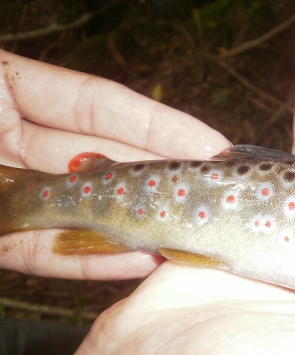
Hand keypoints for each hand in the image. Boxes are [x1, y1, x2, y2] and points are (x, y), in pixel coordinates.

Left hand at [0, 46, 231, 277]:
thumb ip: (69, 110)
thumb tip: (148, 149)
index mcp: (2, 93)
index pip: (97, 107)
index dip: (158, 125)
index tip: (212, 146)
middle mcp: (9, 145)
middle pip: (100, 164)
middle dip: (156, 183)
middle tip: (210, 197)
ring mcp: (8, 196)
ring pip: (80, 214)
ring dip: (133, 229)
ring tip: (183, 237)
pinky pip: (44, 254)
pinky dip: (90, 260)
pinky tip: (136, 262)